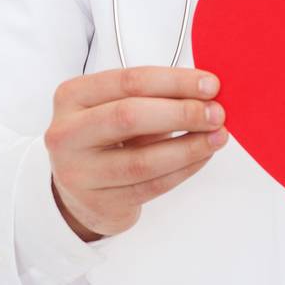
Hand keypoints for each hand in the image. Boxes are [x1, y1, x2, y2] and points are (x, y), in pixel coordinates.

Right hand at [45, 67, 228, 241]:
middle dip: (181, 113)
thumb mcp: (116, 107)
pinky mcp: (98, 203)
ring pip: (142, 160)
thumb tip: (206, 94)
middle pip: (129, 116)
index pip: (128, 81)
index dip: (174, 81)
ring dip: (188, 147)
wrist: (76, 189)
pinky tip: (201, 157)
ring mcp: (78, 173)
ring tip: (218, 137)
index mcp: (72, 96)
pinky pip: (150, 187)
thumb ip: (153, 97)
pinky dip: (183, 170)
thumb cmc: (104, 137)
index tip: (210, 84)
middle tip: (216, 113)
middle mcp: (67, 133)